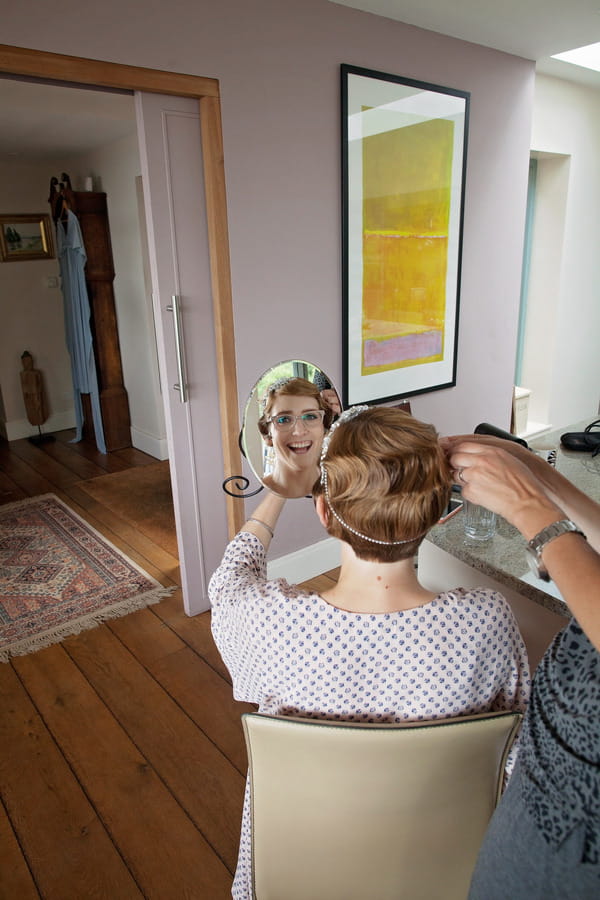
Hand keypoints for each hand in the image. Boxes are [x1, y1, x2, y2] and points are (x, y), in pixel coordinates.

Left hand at [447, 440, 561, 537]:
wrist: (526, 502)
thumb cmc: (523, 484)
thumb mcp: (508, 459)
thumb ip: (489, 454)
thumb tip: (476, 454)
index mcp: (491, 451)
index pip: (463, 444)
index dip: (456, 449)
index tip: (453, 453)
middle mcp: (480, 461)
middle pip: (454, 457)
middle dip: (455, 463)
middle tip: (460, 468)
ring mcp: (473, 476)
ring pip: (456, 474)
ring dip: (462, 478)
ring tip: (478, 484)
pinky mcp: (470, 491)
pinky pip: (463, 490)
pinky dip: (469, 492)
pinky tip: (482, 493)